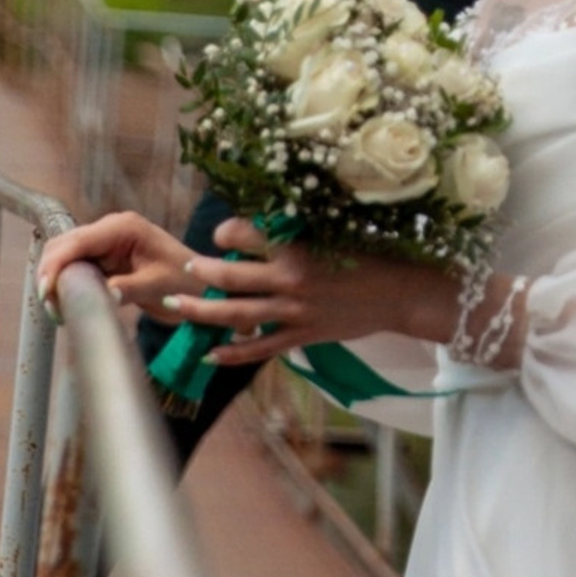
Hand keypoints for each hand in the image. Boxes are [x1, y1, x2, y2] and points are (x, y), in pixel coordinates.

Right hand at [37, 211, 195, 321]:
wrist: (199, 284)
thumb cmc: (185, 282)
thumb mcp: (159, 286)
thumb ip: (128, 288)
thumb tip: (99, 295)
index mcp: (124, 228)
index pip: (78, 241)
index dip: (56, 264)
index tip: (46, 293)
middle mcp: (110, 229)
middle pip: (64, 244)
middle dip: (50, 273)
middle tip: (51, 308)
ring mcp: (105, 242)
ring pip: (64, 255)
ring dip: (55, 279)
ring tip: (56, 309)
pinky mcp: (103, 257)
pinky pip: (75, 265)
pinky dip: (65, 282)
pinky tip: (65, 303)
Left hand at [165, 218, 461, 368]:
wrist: (399, 293)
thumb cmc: (369, 255)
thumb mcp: (333, 232)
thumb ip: (295, 231)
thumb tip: (260, 222)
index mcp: (298, 249)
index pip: (248, 235)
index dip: (228, 231)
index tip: (223, 232)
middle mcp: (290, 281)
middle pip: (232, 278)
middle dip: (204, 272)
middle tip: (186, 268)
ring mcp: (294, 313)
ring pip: (237, 315)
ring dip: (202, 311)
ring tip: (176, 306)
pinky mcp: (301, 336)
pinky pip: (260, 349)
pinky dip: (233, 353)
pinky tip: (209, 354)